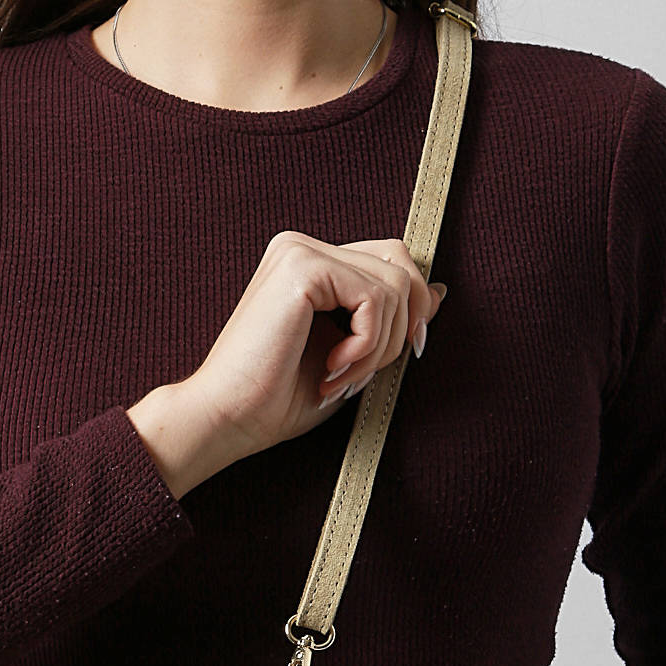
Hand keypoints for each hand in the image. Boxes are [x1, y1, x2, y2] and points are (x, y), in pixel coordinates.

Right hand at [185, 230, 447, 460]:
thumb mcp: (351, 356)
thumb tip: (439, 290)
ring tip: (341, 379)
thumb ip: (389, 319)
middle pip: (399, 262)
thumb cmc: (276, 399)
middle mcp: (302, 247)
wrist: (227, 419)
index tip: (402, 357)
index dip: (411, 307)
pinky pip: (374, 299)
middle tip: (363, 375)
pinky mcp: (302, 268)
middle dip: (401, 327)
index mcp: (308, 263)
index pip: (389, 260)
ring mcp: (299, 251)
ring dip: (379, 347)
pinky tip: (333, 369)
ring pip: (393, 285)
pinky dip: (366, 345)